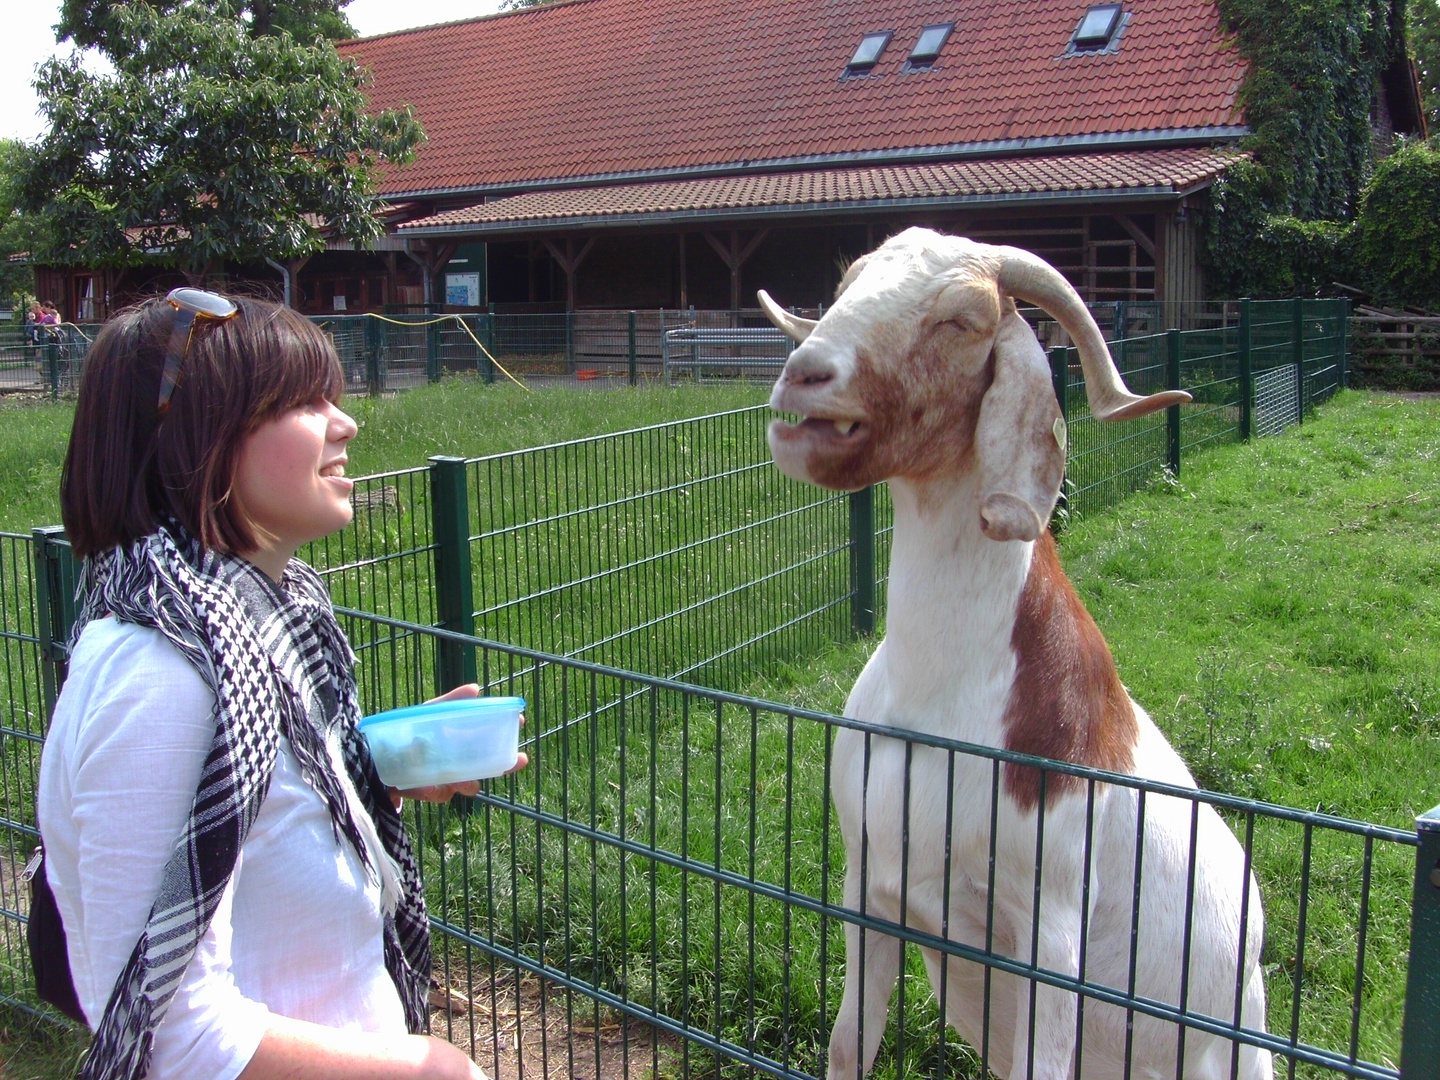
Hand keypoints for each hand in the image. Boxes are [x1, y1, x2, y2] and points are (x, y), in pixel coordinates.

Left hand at [389, 684, 527, 809]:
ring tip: (464, 784)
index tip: (519, 722)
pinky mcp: (429, 792)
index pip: (488, 737)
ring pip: (466, 784)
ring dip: (467, 783)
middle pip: (486, 765)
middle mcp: (456, 759)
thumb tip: (476, 688)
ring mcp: (444, 778)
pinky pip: (440, 795)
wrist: (371, 756)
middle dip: (503, 764)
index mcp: (458, 739)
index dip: (505, 731)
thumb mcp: (425, 714)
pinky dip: (434, 790)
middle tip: (517, 760)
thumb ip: (449, 702)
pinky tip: (425, 786)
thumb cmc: (401, 732)